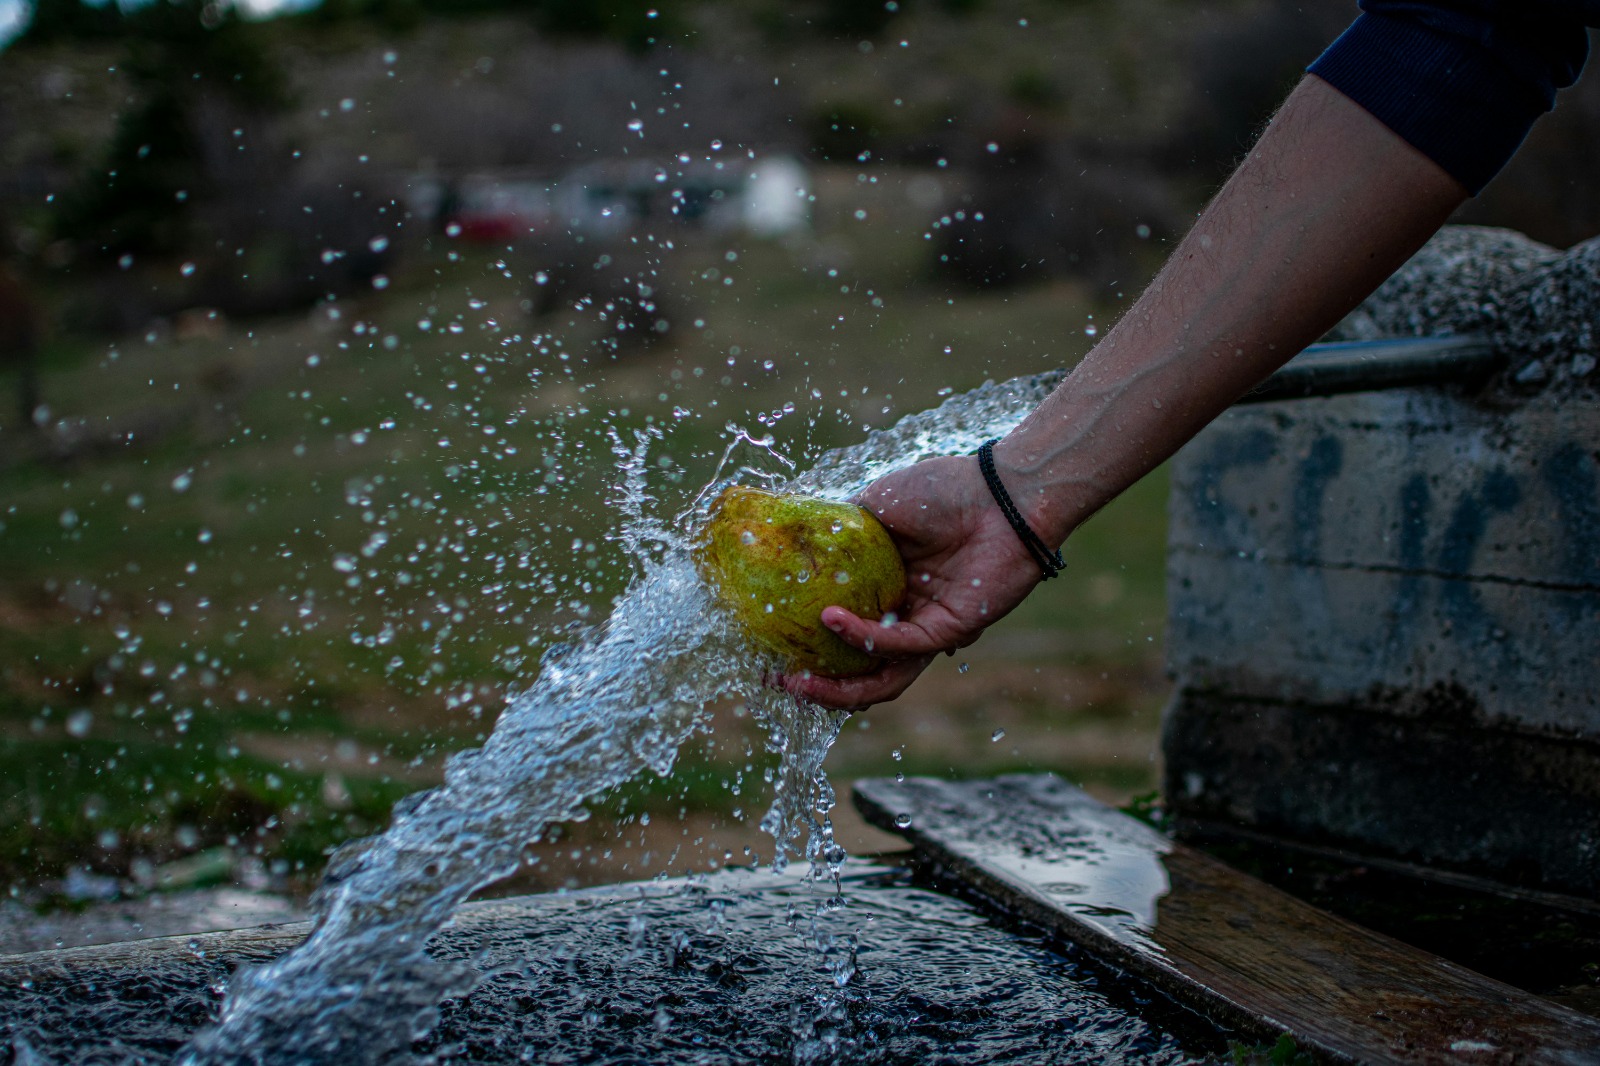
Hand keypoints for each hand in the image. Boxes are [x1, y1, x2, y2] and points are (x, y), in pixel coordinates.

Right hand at [782, 454, 1047, 709]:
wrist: (997, 491)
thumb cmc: (941, 491)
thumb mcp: (872, 505)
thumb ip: (835, 531)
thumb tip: (789, 542)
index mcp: (887, 592)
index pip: (844, 635)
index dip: (809, 648)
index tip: (769, 650)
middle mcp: (905, 616)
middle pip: (859, 670)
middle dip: (818, 686)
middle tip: (777, 680)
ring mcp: (927, 627)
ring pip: (881, 677)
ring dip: (839, 689)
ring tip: (799, 683)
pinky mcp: (949, 629)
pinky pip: (901, 645)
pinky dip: (863, 637)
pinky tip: (831, 620)